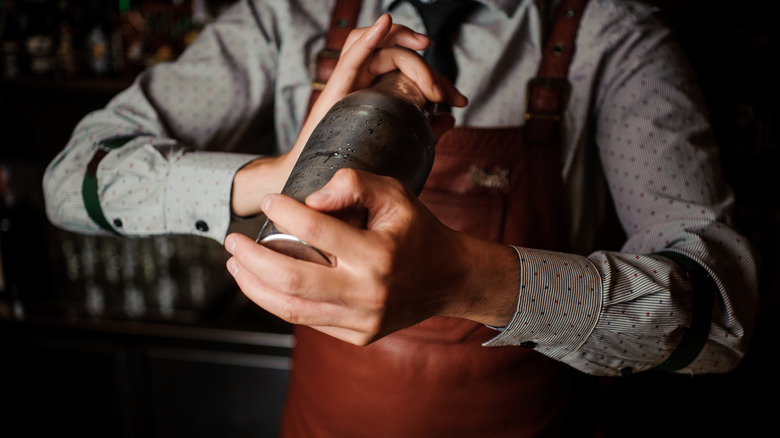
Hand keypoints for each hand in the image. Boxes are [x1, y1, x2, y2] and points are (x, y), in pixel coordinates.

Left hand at [225, 169, 520, 344]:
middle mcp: (369, 292)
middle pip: (292, 277)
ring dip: (254, 286)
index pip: (317, 230)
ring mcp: (362, 320)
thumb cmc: (418, 232)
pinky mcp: (357, 335)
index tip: (269, 201)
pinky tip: (263, 284)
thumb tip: (310, 199)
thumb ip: (355, 183)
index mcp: (379, 254)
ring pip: (291, 307)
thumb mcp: (396, 194)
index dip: (284, 211)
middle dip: (251, 258)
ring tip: (235, 265)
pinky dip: (278, 302)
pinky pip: (307, 320)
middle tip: (232, 241)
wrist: (449, 279)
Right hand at [230, 14, 466, 217]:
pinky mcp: (336, 90)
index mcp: (378, 90)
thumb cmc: (356, 166)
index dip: (437, 78)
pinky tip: (385, 23)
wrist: (320, 185)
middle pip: (396, 53)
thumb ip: (424, 130)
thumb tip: (450, 119)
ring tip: (424, 45)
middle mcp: (363, 82)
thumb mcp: (398, 145)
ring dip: (402, 40)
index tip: (459, 101)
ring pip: (376, 45)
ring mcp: (349, 83)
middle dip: (426, 67)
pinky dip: (369, 37)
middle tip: (445, 95)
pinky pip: (352, 56)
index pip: (409, 68)